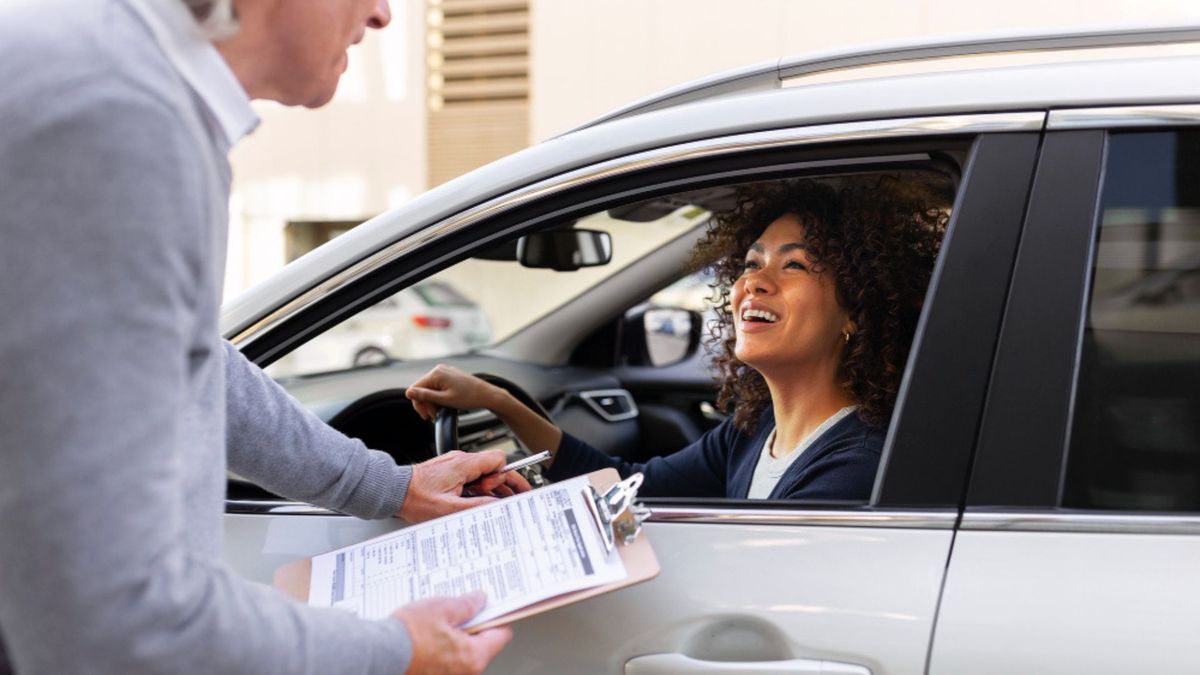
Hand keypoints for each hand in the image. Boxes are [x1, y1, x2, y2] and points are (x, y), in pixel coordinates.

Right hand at [392, 591, 511, 674]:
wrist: (378, 654)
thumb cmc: (409, 635)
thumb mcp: (443, 608)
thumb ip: (467, 604)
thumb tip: (479, 600)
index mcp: (474, 657)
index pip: (502, 635)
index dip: (498, 616)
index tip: (491, 606)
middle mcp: (465, 673)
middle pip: (482, 644)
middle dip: (473, 625)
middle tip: (461, 608)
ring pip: (462, 652)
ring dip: (456, 635)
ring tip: (440, 620)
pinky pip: (446, 660)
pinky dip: (442, 646)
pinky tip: (428, 633)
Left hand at [399, 450, 530, 522]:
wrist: (394, 491)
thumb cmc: (416, 498)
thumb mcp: (450, 509)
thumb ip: (478, 505)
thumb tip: (498, 505)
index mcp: (464, 465)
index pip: (498, 460)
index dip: (505, 476)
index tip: (504, 491)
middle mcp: (461, 459)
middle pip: (493, 466)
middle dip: (503, 482)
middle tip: (514, 496)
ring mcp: (455, 463)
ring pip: (482, 471)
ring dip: (489, 486)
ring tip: (492, 502)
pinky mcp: (449, 469)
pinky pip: (471, 474)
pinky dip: (478, 485)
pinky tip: (476, 498)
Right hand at [406, 364, 501, 420]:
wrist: (487, 395)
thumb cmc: (469, 397)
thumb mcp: (444, 400)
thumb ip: (425, 396)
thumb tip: (408, 392)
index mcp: (436, 373)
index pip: (415, 389)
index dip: (419, 404)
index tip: (427, 415)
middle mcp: (439, 369)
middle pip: (422, 389)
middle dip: (426, 404)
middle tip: (433, 416)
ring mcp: (445, 372)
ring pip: (430, 389)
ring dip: (432, 402)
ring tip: (440, 412)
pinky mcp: (449, 376)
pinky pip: (437, 387)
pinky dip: (438, 397)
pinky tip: (444, 405)